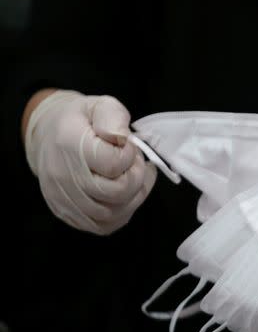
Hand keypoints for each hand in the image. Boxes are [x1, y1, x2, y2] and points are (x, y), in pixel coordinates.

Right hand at [23, 89, 156, 234]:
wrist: (49, 136)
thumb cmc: (80, 121)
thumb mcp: (99, 105)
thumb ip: (114, 117)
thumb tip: (122, 139)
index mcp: (69, 144)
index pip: (115, 163)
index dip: (130, 155)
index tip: (127, 146)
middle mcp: (63, 176)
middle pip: (117, 192)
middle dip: (136, 177)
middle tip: (133, 163)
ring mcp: (64, 199)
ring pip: (114, 213)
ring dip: (133, 196)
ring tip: (130, 177)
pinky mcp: (68, 215)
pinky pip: (105, 226)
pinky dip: (122, 212)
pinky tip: (125, 194)